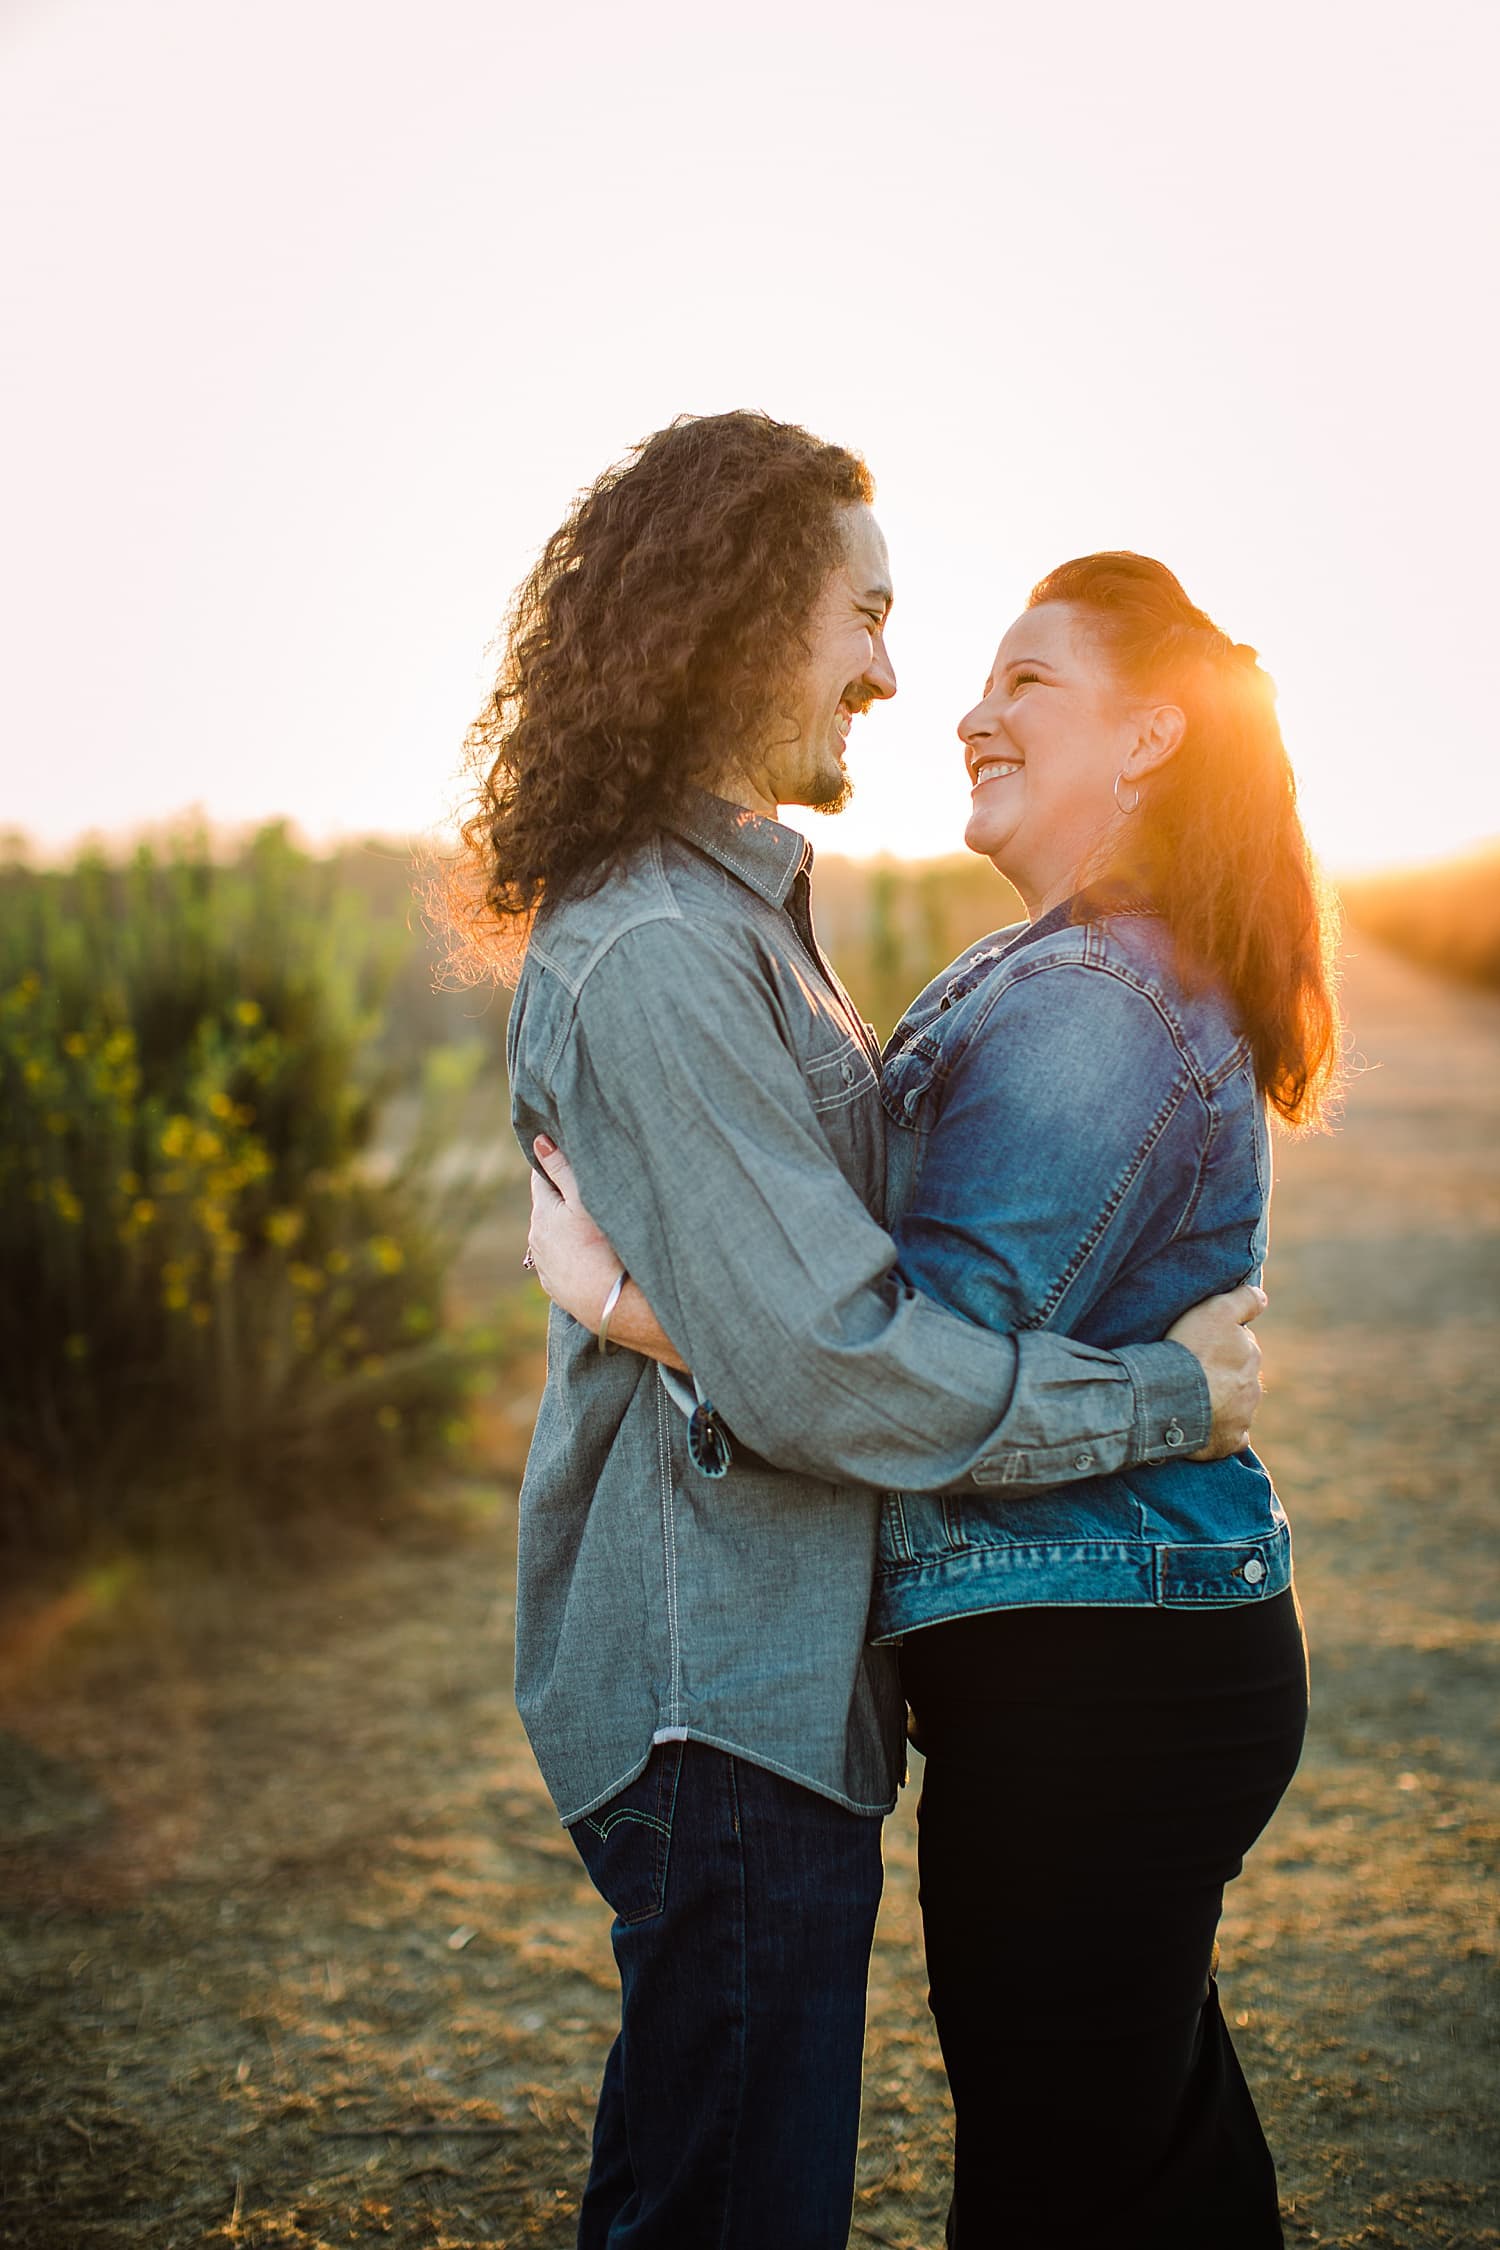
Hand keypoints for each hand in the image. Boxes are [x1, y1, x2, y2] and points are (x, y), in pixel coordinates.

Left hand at [527, 1137, 625, 1327]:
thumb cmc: (601, 1245)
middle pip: (547, 1209)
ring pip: (553, 1237)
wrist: (611, 1303)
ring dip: (565, 1230)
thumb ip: (561, 1169)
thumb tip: (539, 1142)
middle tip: (587, 1194)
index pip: (540, 1180)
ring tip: (592, 1229)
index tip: (566, 1161)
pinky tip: (590, 1257)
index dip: (553, 1168)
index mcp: (542, 1214)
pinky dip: (570, 1255)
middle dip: (561, 1200)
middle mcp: (535, 1240)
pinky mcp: (555, 1287)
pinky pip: (560, 1262)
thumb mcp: (583, 1199)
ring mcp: (544, 1266)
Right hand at [1166, 1284, 1265, 1459]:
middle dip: (1224, 1375)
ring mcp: (1243, 1417)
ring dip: (1221, 1403)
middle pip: (1240, 1377)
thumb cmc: (1193, 1350)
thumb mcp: (1217, 1310)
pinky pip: (1230, 1438)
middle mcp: (1253, 1387)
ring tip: (1191, 1400)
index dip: (1221, 1342)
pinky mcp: (1229, 1441)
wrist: (1173, 1396)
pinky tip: (1205, 1429)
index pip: (1242, 1345)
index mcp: (1251, 1355)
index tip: (1202, 1344)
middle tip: (1195, 1372)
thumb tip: (1263, 1298)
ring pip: (1236, 1407)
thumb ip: (1244, 1300)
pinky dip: (1221, 1434)